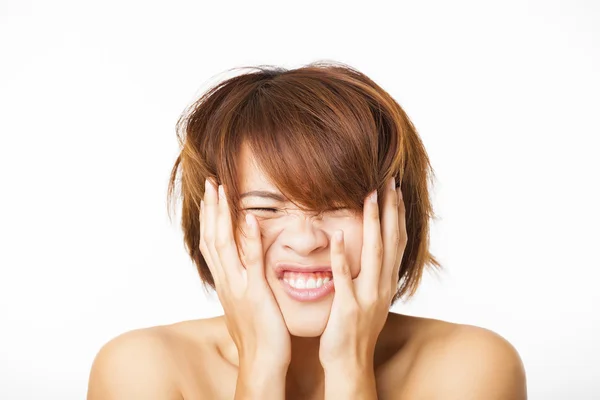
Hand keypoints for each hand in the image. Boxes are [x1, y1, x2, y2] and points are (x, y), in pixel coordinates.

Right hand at [200, 178, 290, 370]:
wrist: (261, 362)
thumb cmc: (258, 334)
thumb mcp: (247, 301)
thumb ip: (244, 279)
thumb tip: (245, 263)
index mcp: (225, 281)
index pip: (212, 243)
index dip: (210, 218)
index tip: (211, 195)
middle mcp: (226, 281)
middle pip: (212, 238)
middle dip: (210, 209)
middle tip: (211, 182)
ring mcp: (238, 286)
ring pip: (223, 244)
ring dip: (222, 215)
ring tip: (222, 190)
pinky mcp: (254, 293)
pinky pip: (250, 261)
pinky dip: (248, 238)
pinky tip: (249, 218)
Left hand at [319, 176, 405, 368]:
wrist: (350, 361)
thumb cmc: (356, 328)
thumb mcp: (371, 296)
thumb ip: (373, 273)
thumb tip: (373, 251)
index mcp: (387, 281)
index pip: (397, 241)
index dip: (398, 214)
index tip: (396, 190)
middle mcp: (382, 285)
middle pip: (391, 240)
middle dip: (391, 209)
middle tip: (389, 180)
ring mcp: (367, 296)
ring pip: (374, 252)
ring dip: (373, 223)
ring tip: (369, 196)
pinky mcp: (348, 306)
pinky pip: (343, 277)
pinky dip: (341, 254)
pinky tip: (338, 233)